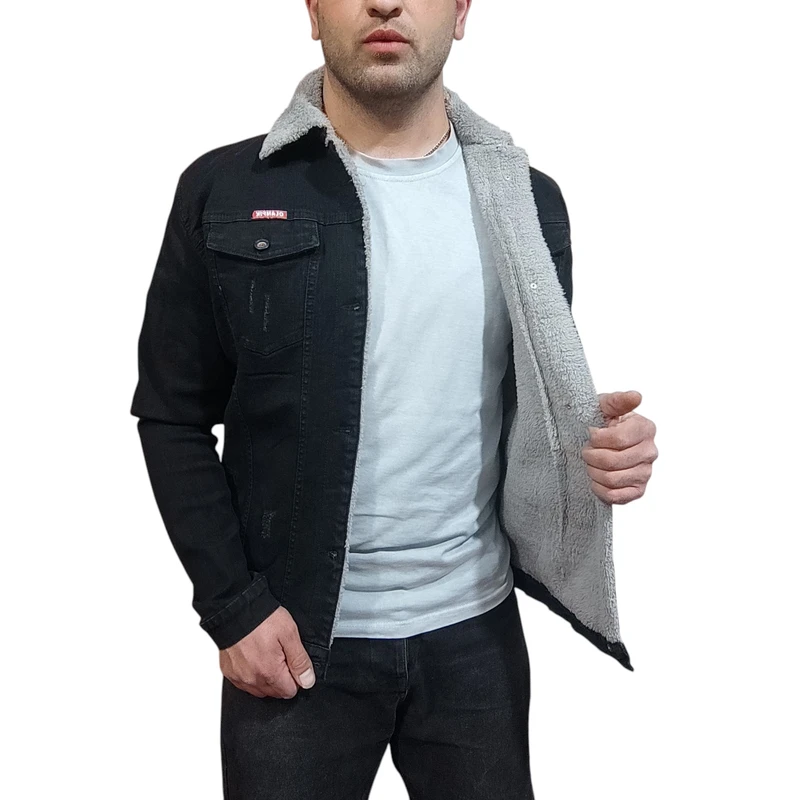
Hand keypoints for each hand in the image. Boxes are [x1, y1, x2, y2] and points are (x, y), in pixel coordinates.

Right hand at [219, 606, 316, 698]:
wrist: (235, 609)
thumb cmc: (262, 619)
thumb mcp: (289, 634)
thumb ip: (300, 661)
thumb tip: (307, 681)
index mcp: (270, 672)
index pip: (290, 691)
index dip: (295, 677)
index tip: (292, 661)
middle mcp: (252, 680)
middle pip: (275, 692)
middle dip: (281, 678)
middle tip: (279, 654)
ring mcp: (239, 677)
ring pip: (259, 690)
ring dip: (266, 678)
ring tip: (266, 654)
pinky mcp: (229, 672)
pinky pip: (244, 683)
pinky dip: (251, 674)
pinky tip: (253, 657)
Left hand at [581, 390, 657, 504]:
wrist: (595, 442)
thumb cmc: (600, 423)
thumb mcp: (604, 406)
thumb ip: (618, 401)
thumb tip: (636, 396)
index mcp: (645, 428)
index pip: (618, 439)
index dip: (597, 439)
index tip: (590, 434)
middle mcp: (650, 451)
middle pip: (613, 461)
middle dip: (592, 456)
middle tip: (586, 450)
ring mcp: (646, 473)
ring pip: (612, 479)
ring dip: (593, 471)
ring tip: (591, 463)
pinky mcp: (637, 490)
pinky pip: (615, 496)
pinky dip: (599, 488)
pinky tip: (596, 478)